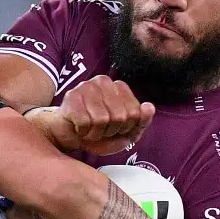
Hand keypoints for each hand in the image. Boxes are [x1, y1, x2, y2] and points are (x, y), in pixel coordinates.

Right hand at [29, 75, 155, 154]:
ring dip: (96, 133)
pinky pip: (85, 122)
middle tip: (101, 129)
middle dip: (110, 131)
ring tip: (90, 129)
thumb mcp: (125, 132)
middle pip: (119, 116)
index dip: (125, 128)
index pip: (135, 113)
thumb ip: (140, 121)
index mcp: (119, 86)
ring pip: (101, 119)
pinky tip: (79, 128)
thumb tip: (149, 107)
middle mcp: (103, 81)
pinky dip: (83, 132)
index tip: (115, 128)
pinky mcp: (71, 96)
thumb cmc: (99, 132)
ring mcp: (86, 86)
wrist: (70, 137)